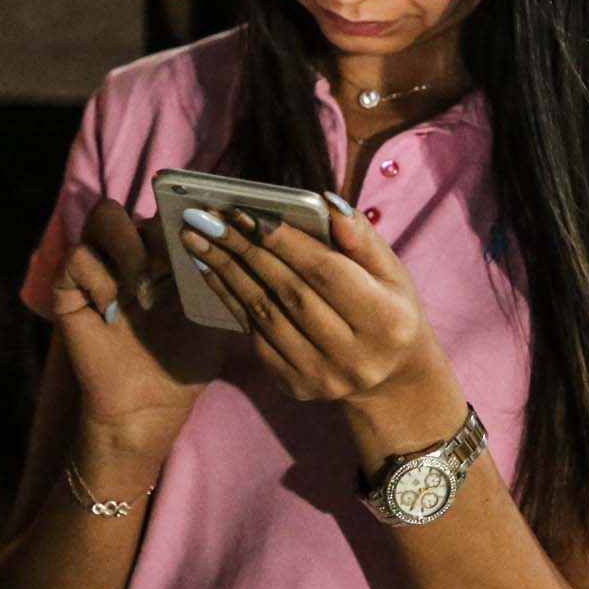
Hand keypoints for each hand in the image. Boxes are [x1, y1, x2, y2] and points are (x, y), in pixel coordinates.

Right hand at [50, 200, 231, 450]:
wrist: (153, 405)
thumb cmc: (187, 358)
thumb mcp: (213, 308)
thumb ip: (216, 268)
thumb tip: (219, 229)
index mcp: (165, 251)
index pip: (168, 207)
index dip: (183, 209)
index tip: (201, 227)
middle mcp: (131, 251)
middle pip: (136, 204)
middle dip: (157, 232)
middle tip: (169, 270)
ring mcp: (99, 267)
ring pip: (103, 217)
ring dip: (129, 249)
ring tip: (144, 291)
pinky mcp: (70, 290)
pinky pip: (77, 258)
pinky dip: (99, 279)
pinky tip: (115, 310)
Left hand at [175, 199, 458, 458]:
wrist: (389, 377)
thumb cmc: (388, 308)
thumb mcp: (391, 272)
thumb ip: (361, 237)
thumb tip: (325, 202)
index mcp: (385, 320)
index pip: (325, 272)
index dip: (283, 240)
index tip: (245, 210)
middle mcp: (353, 355)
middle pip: (288, 292)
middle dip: (244, 249)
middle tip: (207, 217)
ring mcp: (321, 376)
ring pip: (264, 314)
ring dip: (226, 271)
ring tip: (197, 238)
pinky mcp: (296, 386)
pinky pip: (255, 336)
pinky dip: (230, 299)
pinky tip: (211, 270)